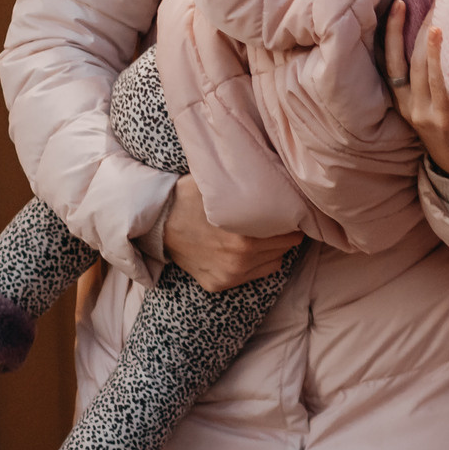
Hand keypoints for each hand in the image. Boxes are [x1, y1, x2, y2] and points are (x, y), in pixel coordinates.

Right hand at [162, 170, 300, 291]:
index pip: (290, 232)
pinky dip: (255, 263)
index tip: (288, 210)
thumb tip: (270, 164)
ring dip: (272, 249)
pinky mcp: (220, 285)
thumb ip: (246, 179)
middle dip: (283, 233)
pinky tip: (244, 248)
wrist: (157, 224)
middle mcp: (240, 261)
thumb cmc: (188, 198)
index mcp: (245, 238)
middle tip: (275, 219)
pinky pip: (255, 275)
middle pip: (285, 248)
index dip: (291, 218)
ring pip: (274, 263)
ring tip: (260, 234)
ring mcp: (230, 276)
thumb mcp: (217, 183)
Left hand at [384, 2, 448, 183]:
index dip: (441, 47)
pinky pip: (392, 67)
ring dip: (408, 30)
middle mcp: (426, 112)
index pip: (441, 76)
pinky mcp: (403, 103)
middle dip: (428, 29)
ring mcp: (411, 108)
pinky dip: (393, 39)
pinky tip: (398, 13)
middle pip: (422, 64)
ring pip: (404, 62)